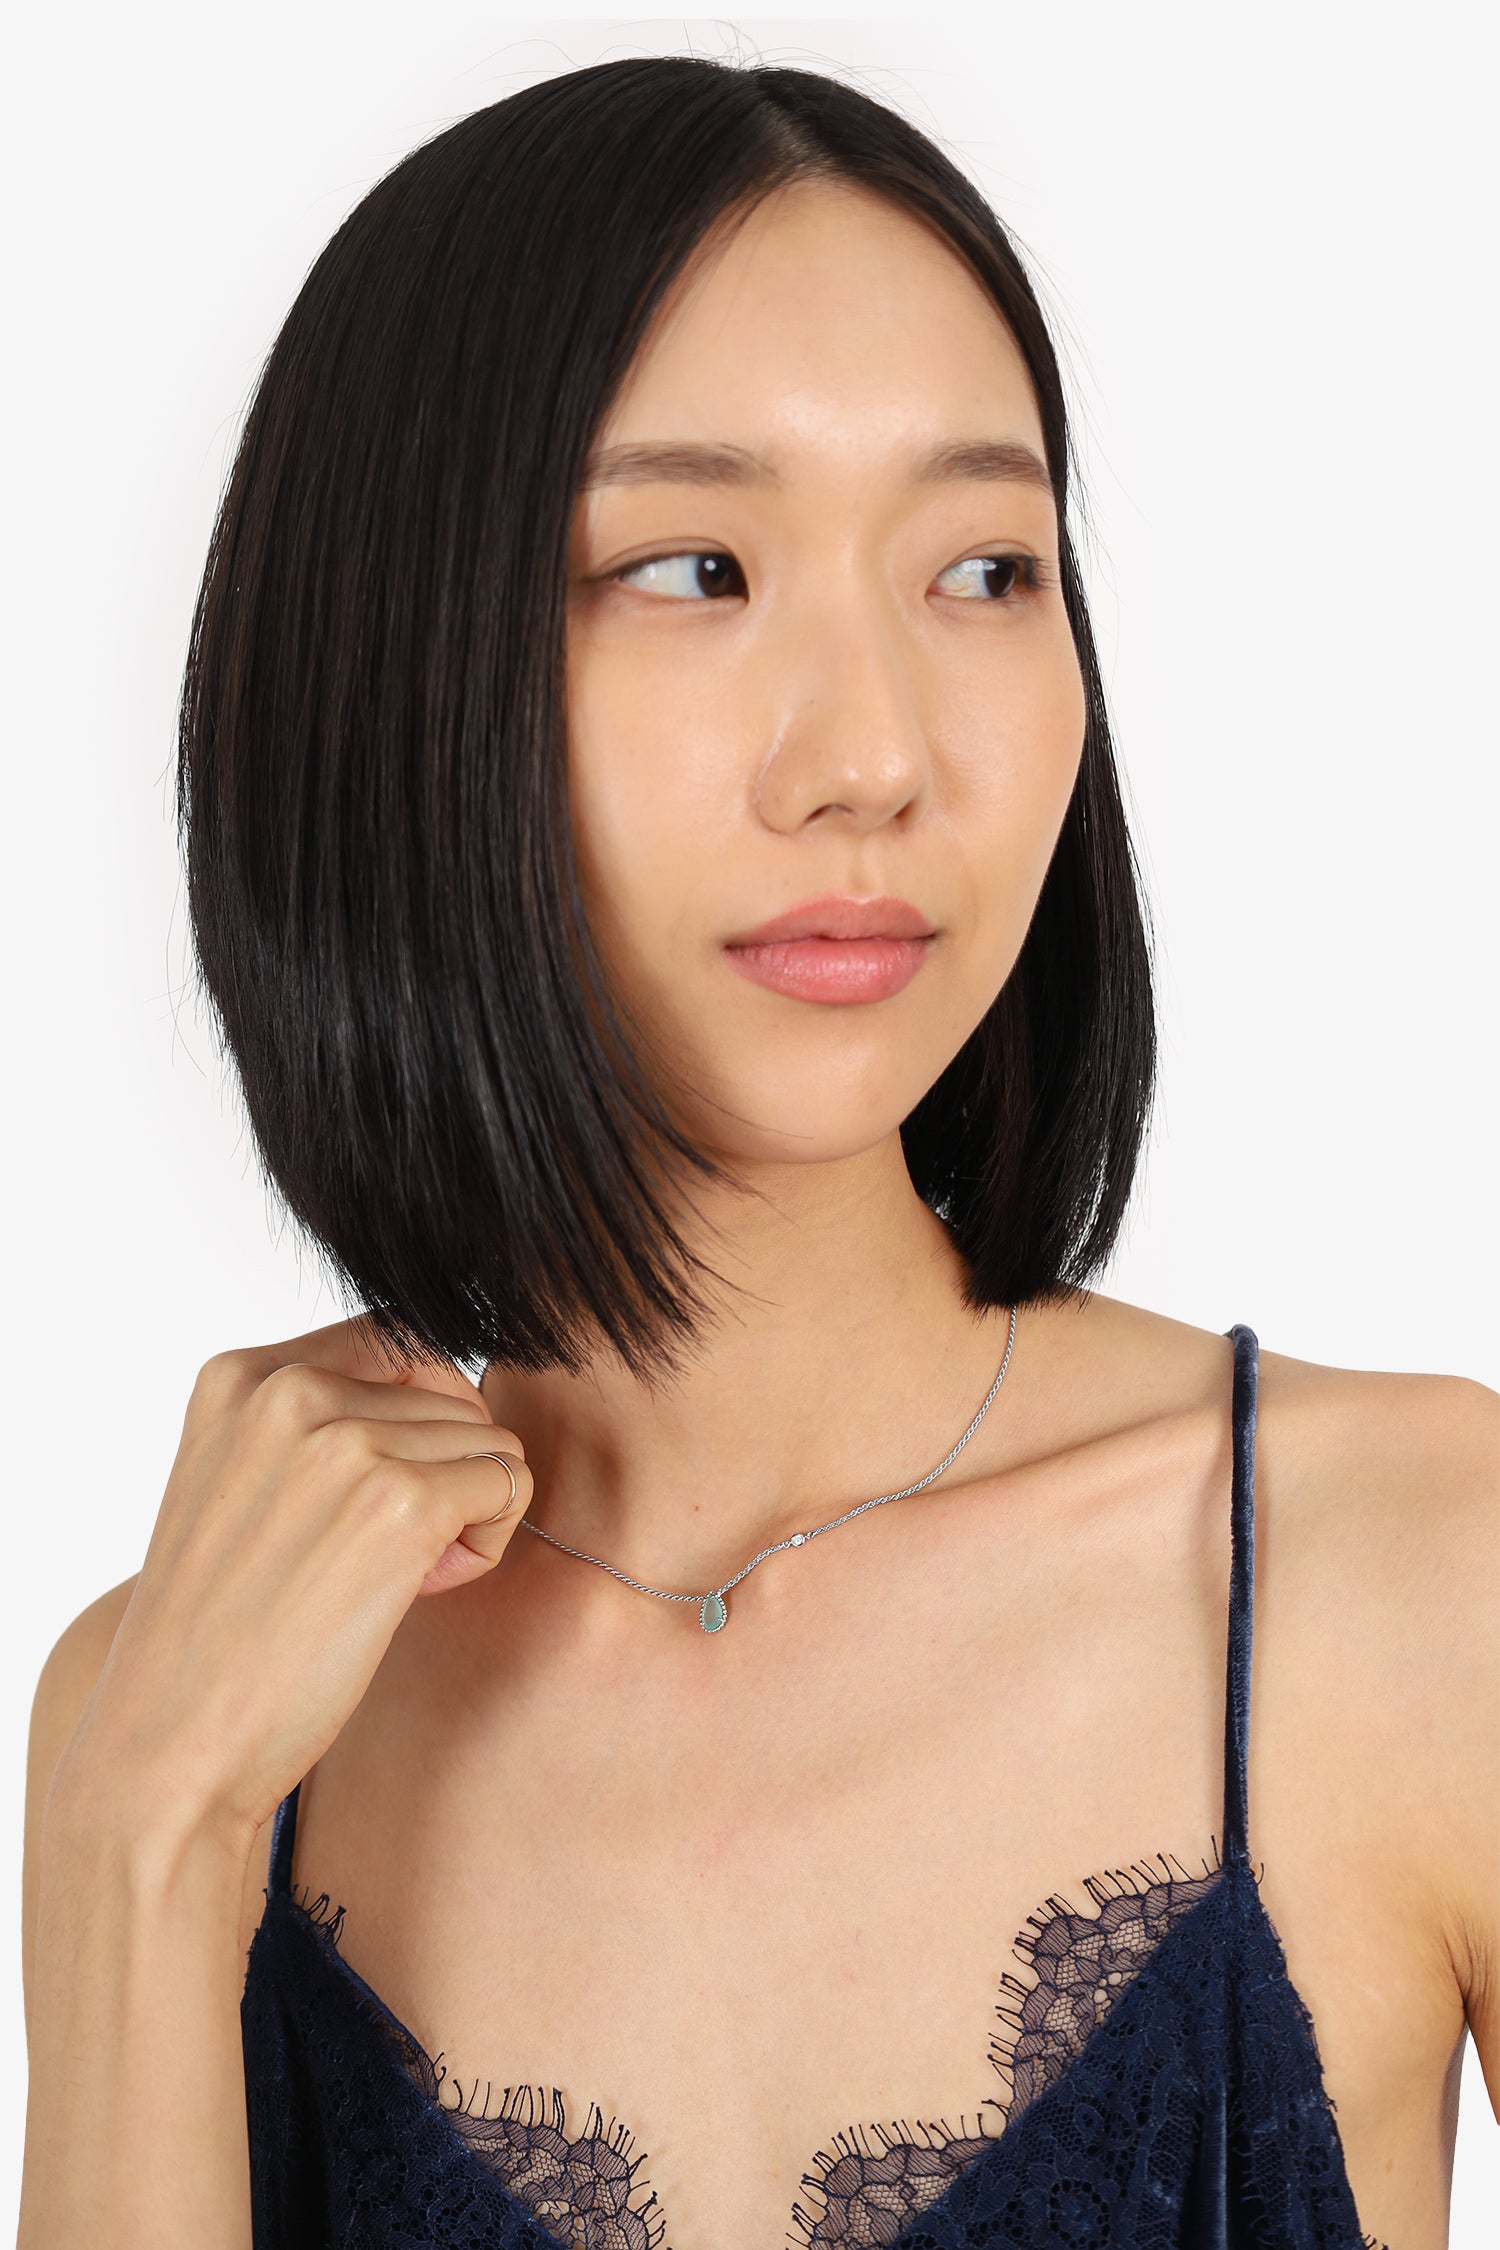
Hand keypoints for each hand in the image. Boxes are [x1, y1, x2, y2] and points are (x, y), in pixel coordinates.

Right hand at [56, 1318, 532, 1857]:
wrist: (172, 1745)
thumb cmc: (218, 1633)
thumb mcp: (238, 1484)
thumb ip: (315, 1424)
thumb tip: (447, 1384)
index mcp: (240, 1377)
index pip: (397, 1338)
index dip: (420, 1413)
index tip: (377, 1489)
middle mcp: (290, 1391)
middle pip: (451, 1393)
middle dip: (442, 1471)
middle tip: (380, 1556)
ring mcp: (344, 1444)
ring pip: (489, 1439)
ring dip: (467, 1513)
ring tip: (390, 1580)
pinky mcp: (400, 1504)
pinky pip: (508, 1485)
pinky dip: (487, 1545)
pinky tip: (419, 1593)